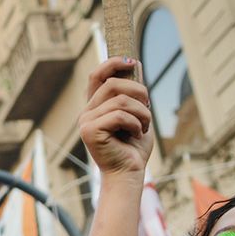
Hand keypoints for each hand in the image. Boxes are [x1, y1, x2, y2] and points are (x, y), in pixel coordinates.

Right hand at [79, 57, 152, 178]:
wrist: (128, 174)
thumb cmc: (133, 148)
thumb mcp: (136, 115)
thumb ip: (133, 94)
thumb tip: (135, 64)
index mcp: (95, 107)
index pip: (96, 76)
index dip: (112, 63)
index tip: (132, 61)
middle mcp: (87, 112)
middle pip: (113, 84)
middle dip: (138, 91)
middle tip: (148, 106)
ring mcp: (86, 122)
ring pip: (121, 100)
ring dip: (142, 112)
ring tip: (144, 126)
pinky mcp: (90, 132)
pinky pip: (120, 115)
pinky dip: (136, 123)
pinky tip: (137, 134)